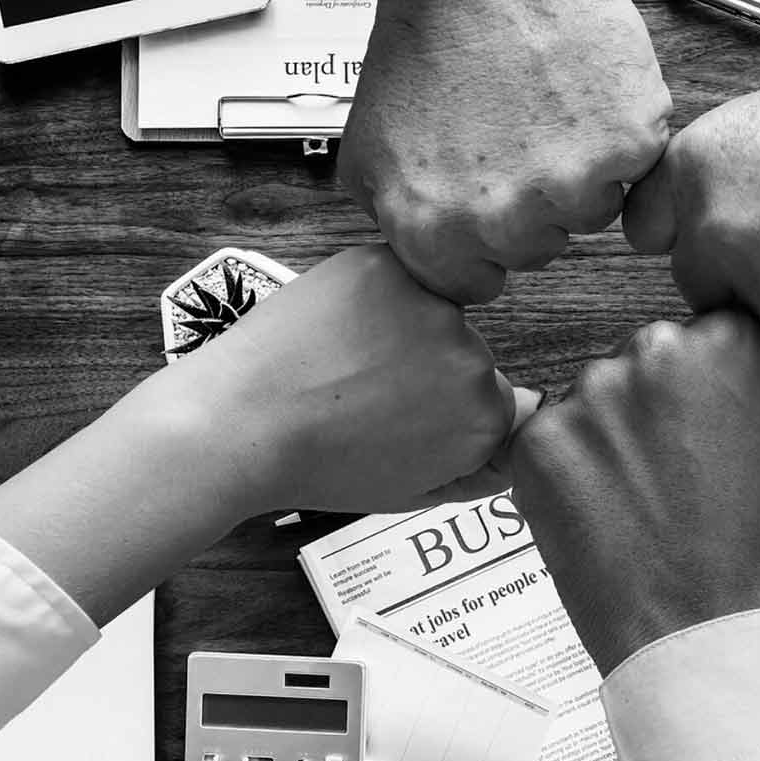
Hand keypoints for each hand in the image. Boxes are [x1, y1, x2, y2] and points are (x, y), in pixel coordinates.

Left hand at [144, 246, 524, 517]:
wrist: (241, 424)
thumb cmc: (314, 464)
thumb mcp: (408, 492)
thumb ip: (478, 468)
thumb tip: (518, 435)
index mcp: (483, 420)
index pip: (496, 400)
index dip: (446, 410)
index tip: (407, 418)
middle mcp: (473, 360)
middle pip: (467, 352)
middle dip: (428, 366)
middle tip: (367, 393)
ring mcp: (431, 308)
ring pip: (433, 310)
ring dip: (402, 325)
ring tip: (345, 361)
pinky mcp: (389, 268)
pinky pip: (398, 275)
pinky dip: (371, 295)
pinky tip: (335, 329)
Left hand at [345, 0, 672, 303]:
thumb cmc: (421, 39)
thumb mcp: (368, 150)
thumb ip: (398, 223)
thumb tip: (430, 261)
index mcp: (433, 233)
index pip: (476, 285)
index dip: (482, 239)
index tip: (486, 196)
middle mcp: (502, 221)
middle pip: (538, 250)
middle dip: (529, 202)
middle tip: (514, 132)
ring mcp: (571, 185)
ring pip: (592, 212)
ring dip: (580, 170)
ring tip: (546, 105)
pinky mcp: (628, 143)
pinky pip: (637, 167)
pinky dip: (619, 132)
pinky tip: (580, 89)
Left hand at [499, 311, 759, 675]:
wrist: (709, 640)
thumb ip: (757, 396)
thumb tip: (725, 386)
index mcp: (726, 342)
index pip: (707, 335)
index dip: (705, 385)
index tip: (706, 423)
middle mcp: (653, 350)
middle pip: (644, 361)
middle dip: (652, 407)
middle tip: (671, 475)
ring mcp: (588, 395)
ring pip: (592, 402)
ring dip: (606, 440)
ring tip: (636, 507)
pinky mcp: (536, 441)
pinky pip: (547, 443)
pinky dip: (564, 476)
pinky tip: (599, 520)